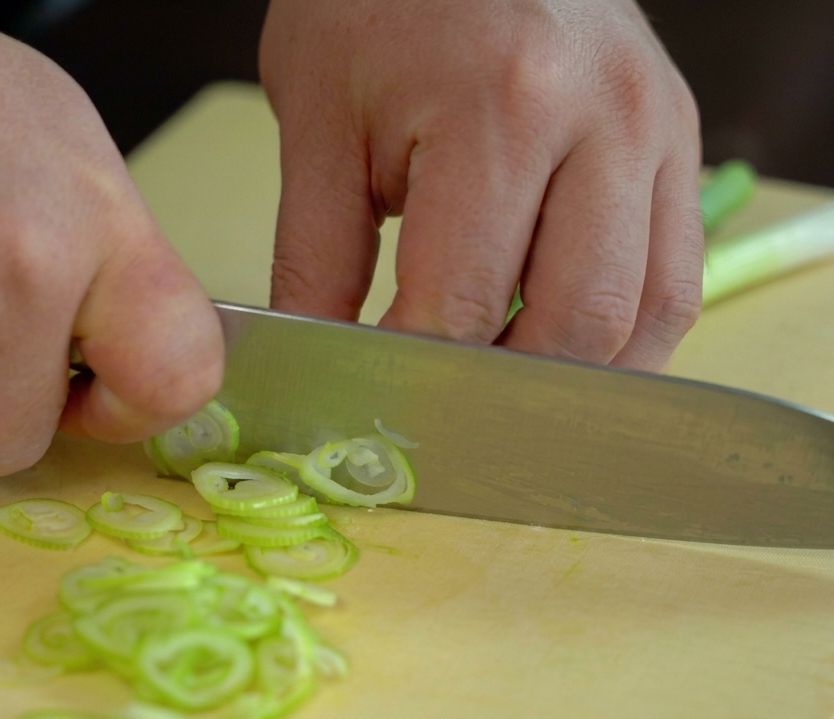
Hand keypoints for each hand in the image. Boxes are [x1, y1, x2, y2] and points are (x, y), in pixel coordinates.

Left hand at [260, 0, 702, 370]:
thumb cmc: (376, 1)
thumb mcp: (318, 120)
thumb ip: (316, 256)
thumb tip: (320, 364)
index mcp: (500, 109)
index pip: (463, 304)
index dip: (415, 376)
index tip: (378, 405)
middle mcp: (602, 120)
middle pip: (570, 327)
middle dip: (496, 390)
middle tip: (437, 401)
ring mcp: (656, 129)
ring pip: (640, 317)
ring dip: (569, 377)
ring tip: (497, 382)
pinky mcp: (677, 141)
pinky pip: (675, 278)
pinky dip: (621, 336)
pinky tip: (561, 348)